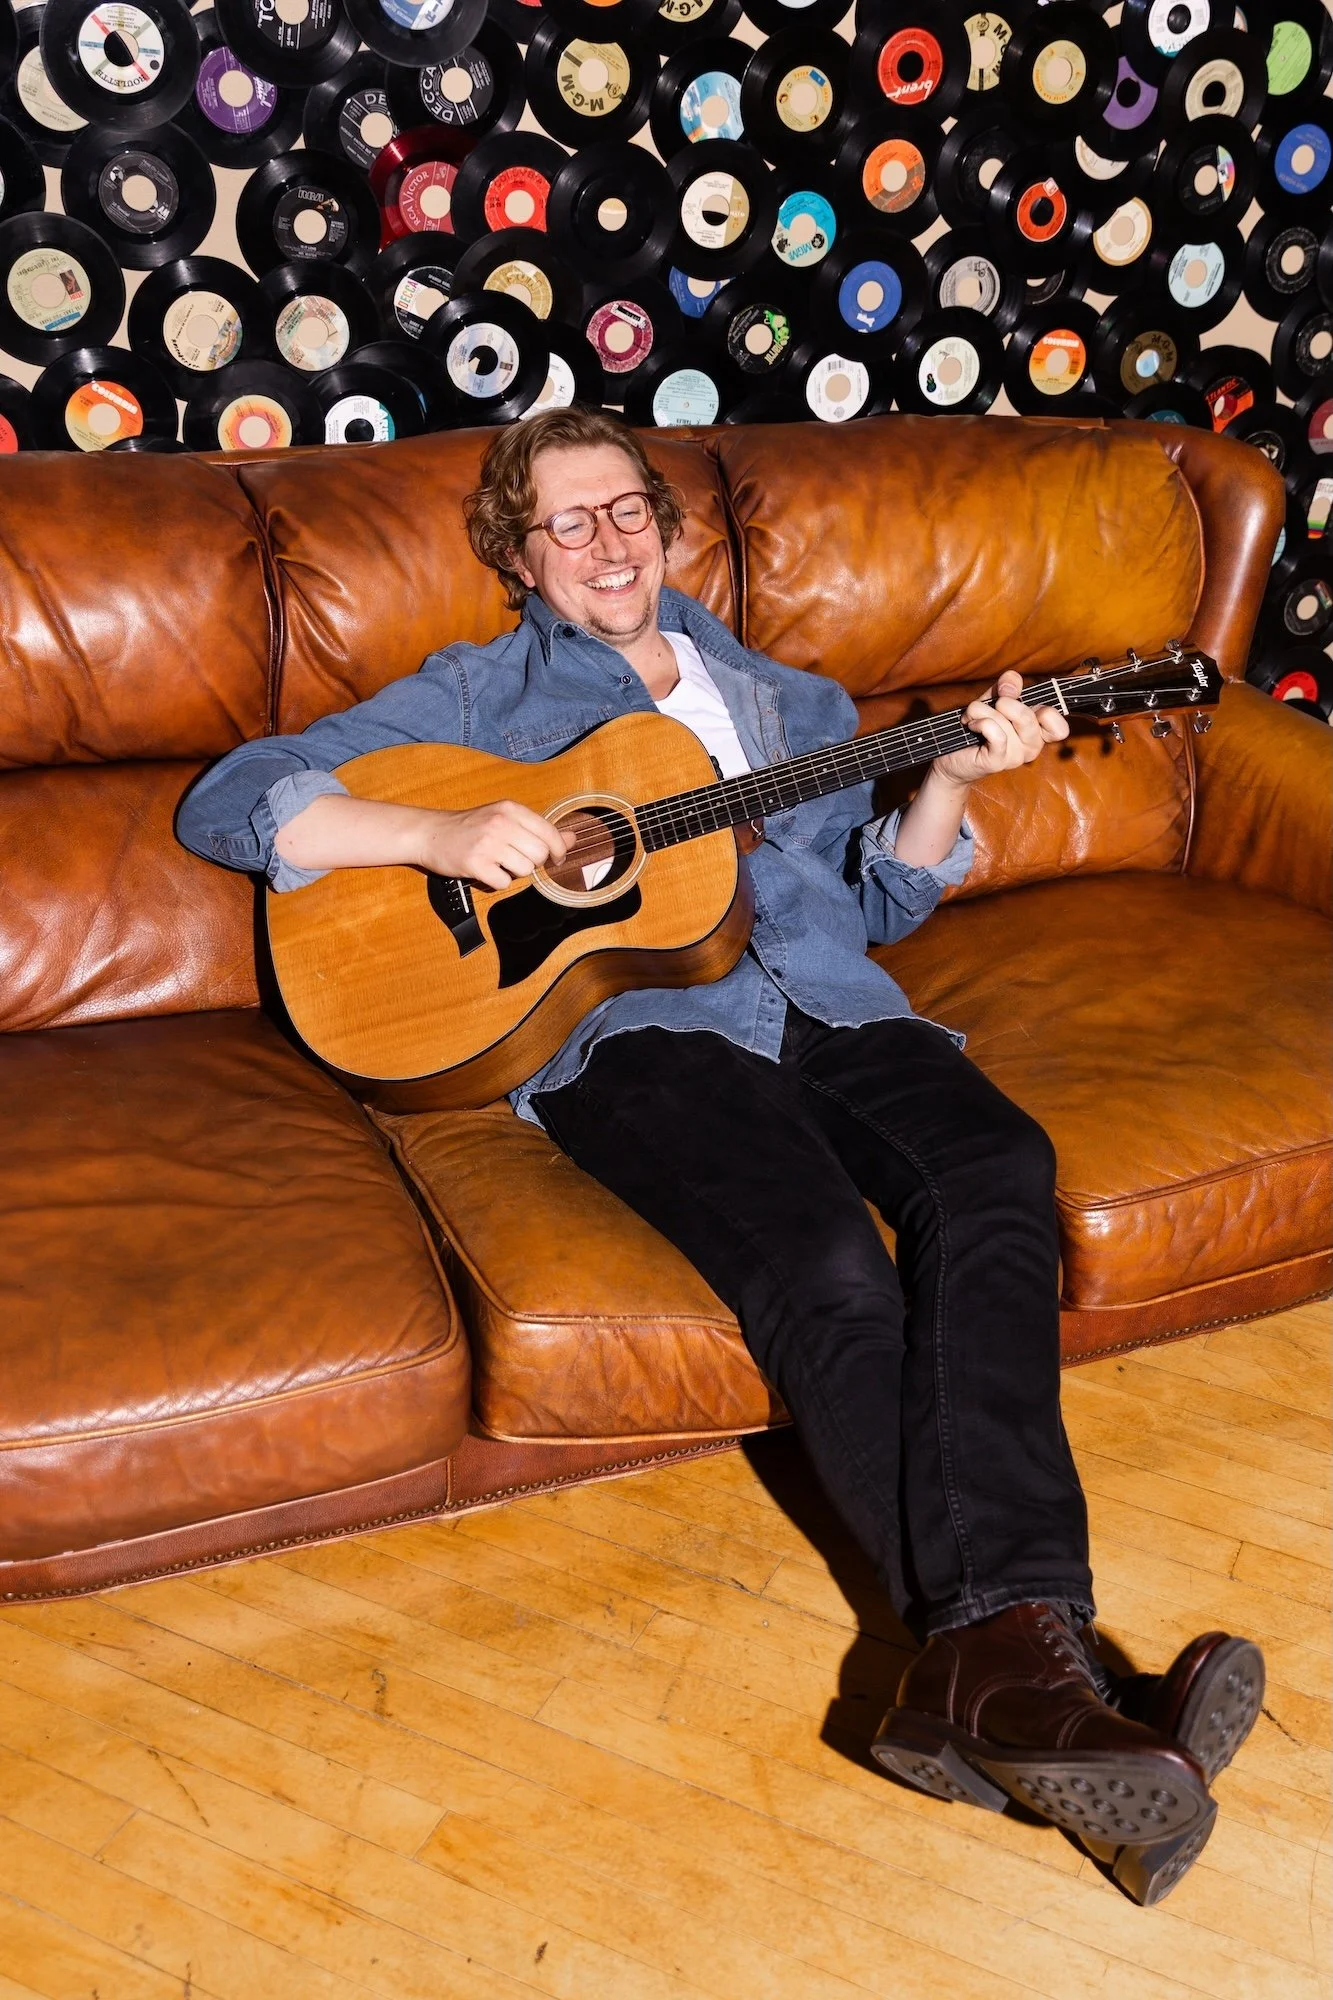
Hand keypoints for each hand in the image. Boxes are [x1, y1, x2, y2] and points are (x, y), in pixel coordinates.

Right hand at [415, 800, 569, 889]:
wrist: (431, 833)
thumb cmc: (472, 826)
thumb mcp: (506, 818)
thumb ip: (540, 829)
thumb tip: (572, 839)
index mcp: (510, 809)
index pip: (549, 833)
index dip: (558, 850)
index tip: (556, 858)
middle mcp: (500, 823)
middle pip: (539, 855)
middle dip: (533, 863)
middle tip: (517, 858)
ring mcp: (487, 844)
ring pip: (524, 870)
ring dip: (515, 872)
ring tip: (499, 862)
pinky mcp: (475, 864)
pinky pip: (504, 883)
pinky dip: (498, 881)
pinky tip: (487, 870)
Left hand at [930, 670, 1069, 788]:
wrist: (952, 757)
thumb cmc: (977, 728)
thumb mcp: (994, 700)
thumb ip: (1007, 687)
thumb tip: (1011, 682)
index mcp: (1037, 732)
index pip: (1060, 729)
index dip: (1047, 712)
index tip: (1025, 704)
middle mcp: (1031, 747)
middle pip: (1029, 716)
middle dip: (1005, 703)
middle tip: (993, 707)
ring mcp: (1016, 757)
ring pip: (1004, 721)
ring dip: (982, 711)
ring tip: (974, 718)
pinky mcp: (997, 761)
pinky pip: (994, 732)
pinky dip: (979, 721)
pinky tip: (972, 725)